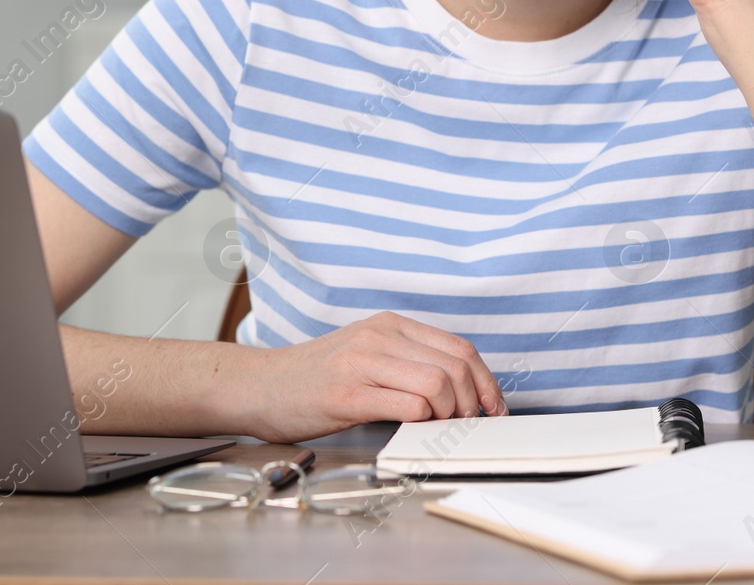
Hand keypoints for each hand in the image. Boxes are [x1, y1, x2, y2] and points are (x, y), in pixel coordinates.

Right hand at [236, 311, 505, 442]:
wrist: (260, 384)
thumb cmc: (316, 376)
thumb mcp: (367, 353)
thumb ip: (407, 361)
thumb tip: (460, 390)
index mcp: (390, 326)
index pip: (459, 348)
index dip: (485, 382)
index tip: (493, 408)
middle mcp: (379, 338)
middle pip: (454, 366)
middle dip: (471, 402)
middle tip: (465, 424)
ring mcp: (361, 364)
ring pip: (436, 384)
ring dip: (449, 414)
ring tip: (438, 428)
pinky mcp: (345, 395)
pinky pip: (404, 405)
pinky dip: (421, 421)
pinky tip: (413, 428)